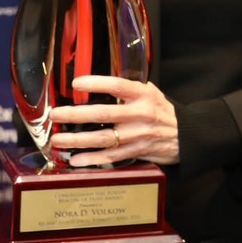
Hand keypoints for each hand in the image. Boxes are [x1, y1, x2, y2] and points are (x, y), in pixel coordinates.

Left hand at [48, 75, 179, 166]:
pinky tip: (76, 160)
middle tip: (56, 114)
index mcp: (143, 95)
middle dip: (75, 114)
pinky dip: (91, 160)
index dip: (96, 84)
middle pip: (103, 114)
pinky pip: (110, 157)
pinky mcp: (136, 152)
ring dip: (77, 140)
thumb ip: (129, 88)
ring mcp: (137, 135)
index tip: (76, 84)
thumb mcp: (151, 92)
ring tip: (58, 139)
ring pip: (102, 139)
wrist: (185, 136)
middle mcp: (140, 115)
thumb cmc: (162, 111)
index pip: (117, 86)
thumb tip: (100, 82)